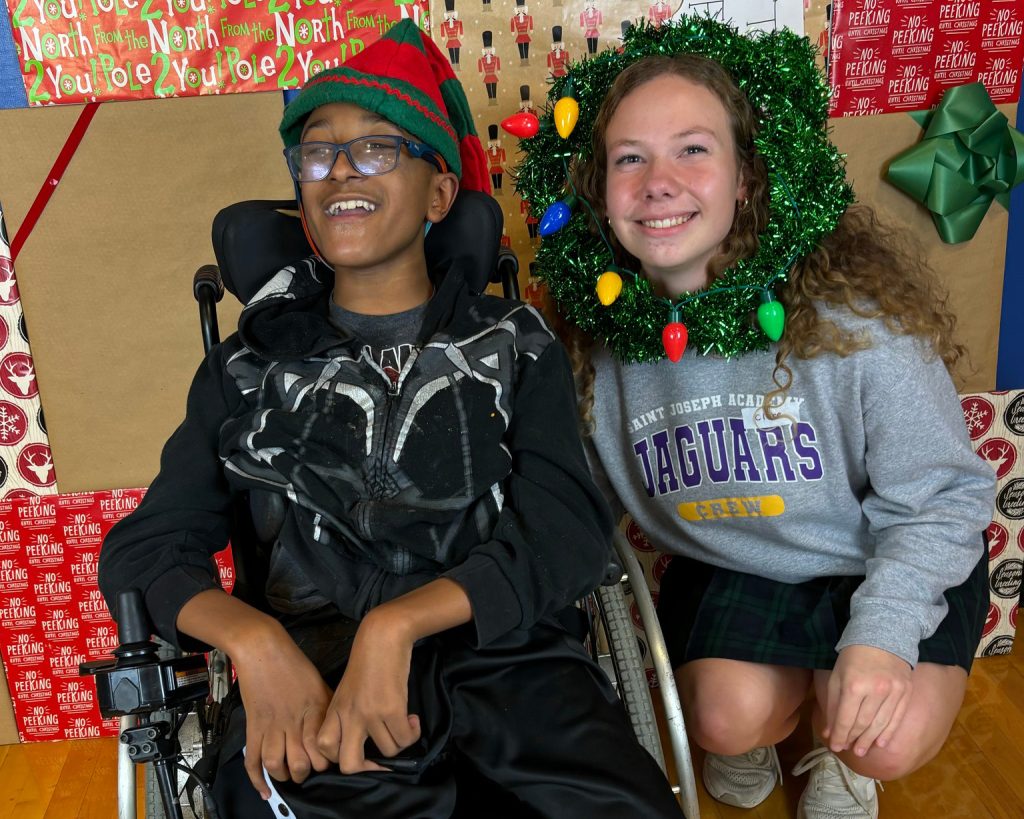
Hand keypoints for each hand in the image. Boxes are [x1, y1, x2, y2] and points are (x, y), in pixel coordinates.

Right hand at [233, 622, 333, 797]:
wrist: (263, 649)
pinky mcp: (254, 727)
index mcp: (315, 711)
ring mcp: (272, 726)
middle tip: (308, 769)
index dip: (327, 760)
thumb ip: (328, 708)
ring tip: (289, 774)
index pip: (324, 749)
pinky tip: (265, 790)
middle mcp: (294, 722)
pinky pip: (253, 759)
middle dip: (307, 773)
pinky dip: (257, 779)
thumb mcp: (320, 684)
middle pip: (302, 763)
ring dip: (284, 776)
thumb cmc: (294, 663)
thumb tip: (338, 728)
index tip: (327, 758)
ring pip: (277, 765)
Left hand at [317, 607, 419, 773]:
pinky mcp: (391, 708)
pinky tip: (412, 720)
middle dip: (369, 768)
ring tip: (404, 725)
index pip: (325, 749)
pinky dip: (412, 733)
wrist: (382, 636)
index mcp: (335, 711)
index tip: (361, 750)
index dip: (342, 757)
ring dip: (400, 742)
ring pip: (388, 751)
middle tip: (383, 756)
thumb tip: (362, 742)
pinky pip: (405, 739)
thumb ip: (347, 714)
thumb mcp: (347, 690)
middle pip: (348, 765)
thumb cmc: (368, 661)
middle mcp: (349, 716)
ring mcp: (369, 713)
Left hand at [823, 644, 912, 756]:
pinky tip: (880, 743)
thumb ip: (832, 704)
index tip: (835, 746)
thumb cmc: (853, 656)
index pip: (846, 718)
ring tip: (862, 750)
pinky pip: (897, 718)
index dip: (840, 735)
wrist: (883, 635)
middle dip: (854, 739)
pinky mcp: (905, 692)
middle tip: (849, 750)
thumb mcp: (836, 675)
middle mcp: (875, 690)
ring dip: (870, 740)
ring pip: (880, 724)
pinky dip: (888, 732)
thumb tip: (829, 731)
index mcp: (853, 685)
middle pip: (863, 723)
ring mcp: (893, 691)